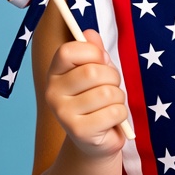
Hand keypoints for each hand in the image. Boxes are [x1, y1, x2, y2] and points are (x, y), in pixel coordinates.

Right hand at [44, 30, 128, 159]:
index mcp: (55, 73)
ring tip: (111, 105)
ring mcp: (63, 114)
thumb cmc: (97, 100)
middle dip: (113, 77)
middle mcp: (53, 93)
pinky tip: (112, 121)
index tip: (101, 60)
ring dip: (119, 98)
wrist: (95, 141)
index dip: (92, 52)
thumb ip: (94, 51)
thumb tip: (89, 33)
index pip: (68, 51)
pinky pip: (114, 112)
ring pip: (107, 93)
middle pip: (93, 72)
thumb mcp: (97, 72)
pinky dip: (121, 114)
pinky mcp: (79, 132)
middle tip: (112, 87)